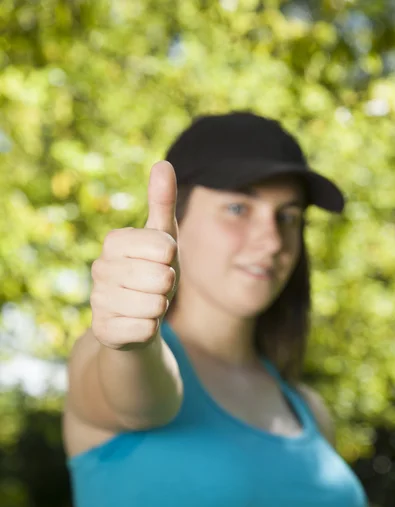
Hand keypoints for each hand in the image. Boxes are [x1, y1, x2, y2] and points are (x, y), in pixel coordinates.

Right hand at [90, 161, 178, 349]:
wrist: (138, 319)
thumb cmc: (154, 273)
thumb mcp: (164, 239)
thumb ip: (162, 203)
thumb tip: (163, 163)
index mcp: (114, 241)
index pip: (163, 246)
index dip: (172, 257)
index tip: (161, 261)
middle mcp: (99, 268)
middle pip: (160, 277)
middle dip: (168, 286)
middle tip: (156, 287)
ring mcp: (98, 301)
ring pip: (154, 305)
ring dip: (160, 308)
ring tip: (149, 305)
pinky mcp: (102, 331)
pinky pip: (144, 330)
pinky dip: (150, 329)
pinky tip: (140, 324)